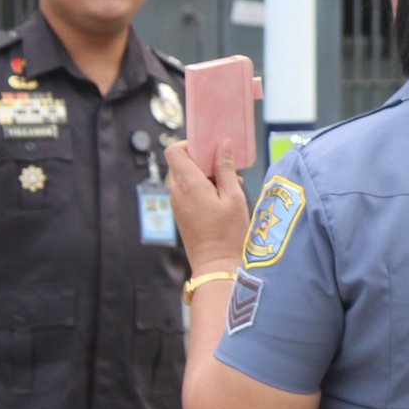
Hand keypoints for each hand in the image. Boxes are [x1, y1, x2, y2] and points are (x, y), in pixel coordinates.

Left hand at [165, 138, 251, 272]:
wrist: (216, 265)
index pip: (174, 151)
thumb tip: (224, 144)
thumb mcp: (233, 197)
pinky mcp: (181, 213)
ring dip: (204, 175)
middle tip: (224, 167)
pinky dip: (201, 188)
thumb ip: (226, 169)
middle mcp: (177, 192)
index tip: (209, 148)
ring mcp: (177, 203)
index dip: (190, 144)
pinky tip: (222, 198)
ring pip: (185, 177)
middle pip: (181, 163)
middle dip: (202, 160)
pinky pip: (187, 191)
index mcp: (188, 184)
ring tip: (228, 185)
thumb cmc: (228, 233)